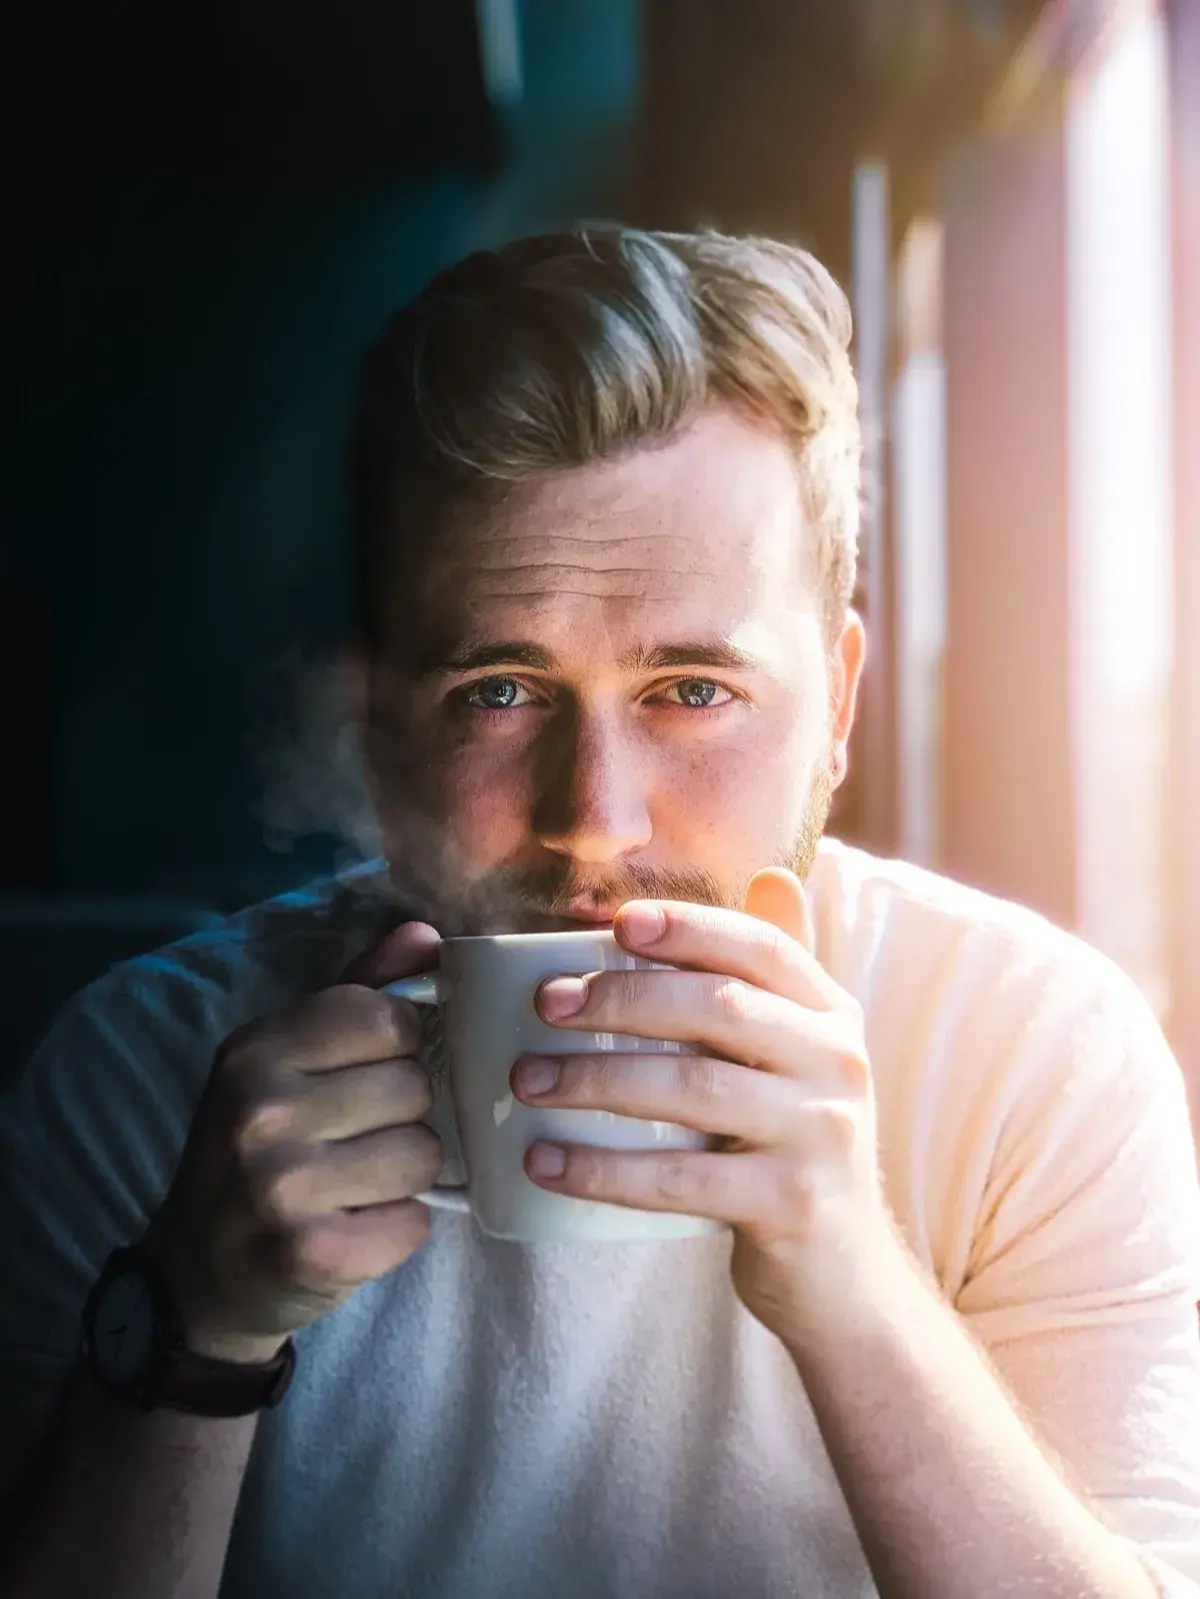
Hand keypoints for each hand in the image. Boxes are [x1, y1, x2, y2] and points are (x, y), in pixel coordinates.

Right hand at [144, 922, 444, 1363]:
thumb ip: (359, 994)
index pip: (386, 1016)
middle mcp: (262, 1111)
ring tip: (354, 1184)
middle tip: (353, 1141)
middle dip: (402, 1116)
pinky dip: (397, 1229)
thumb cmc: (260, 1151)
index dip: (399, 1045)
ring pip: (424, 1153)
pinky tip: (352, 1227)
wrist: (198, 1273)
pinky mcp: (314, 1253)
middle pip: (414, 1086)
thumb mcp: (288, 1060)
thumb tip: (427, 936)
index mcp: (257, 1050)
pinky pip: (415, 1220)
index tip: (369, 1072)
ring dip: (404, 1175)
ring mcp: (283, 1186)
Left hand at [511, 869, 899, 1346]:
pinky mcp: (792, 1203)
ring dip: (596, 1080)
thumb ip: (779, 974)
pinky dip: (603, 1170)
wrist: (845, 1277)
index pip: (760, 947)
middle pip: (719, 1007)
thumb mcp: (803, 1056)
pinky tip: (545, 1162)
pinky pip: (679, 1179)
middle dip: (621, 999)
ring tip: (525, 1080)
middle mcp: (838, 1063)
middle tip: (545, 1004)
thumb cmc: (793, 1147)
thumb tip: (772, 873)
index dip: (688, 926)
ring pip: (693, 1087)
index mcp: (832, 1015)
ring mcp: (822, 1134)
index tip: (614, 924)